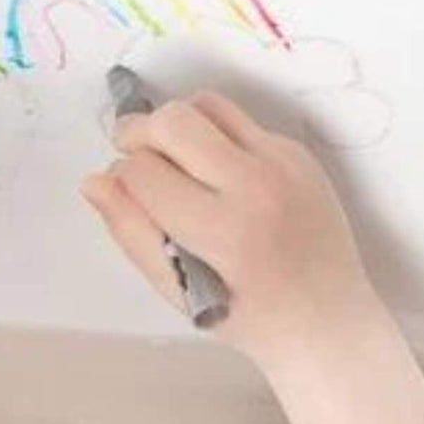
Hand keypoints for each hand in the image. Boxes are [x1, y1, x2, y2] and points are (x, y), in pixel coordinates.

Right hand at [81, 92, 383, 365]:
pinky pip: (242, 121)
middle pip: (173, 120)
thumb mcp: (179, 290)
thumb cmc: (249, 317)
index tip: (125, 191)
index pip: (143, 172)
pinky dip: (216, 136)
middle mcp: (257, 187)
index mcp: (223, 231)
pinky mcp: (299, 153)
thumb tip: (95, 182)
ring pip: (207, 104)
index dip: (121, 178)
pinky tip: (215, 171)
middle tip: (131, 151)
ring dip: (178, 123)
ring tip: (171, 155)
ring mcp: (283, 164)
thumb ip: (132, 233)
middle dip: (139, 131)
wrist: (328, 318)